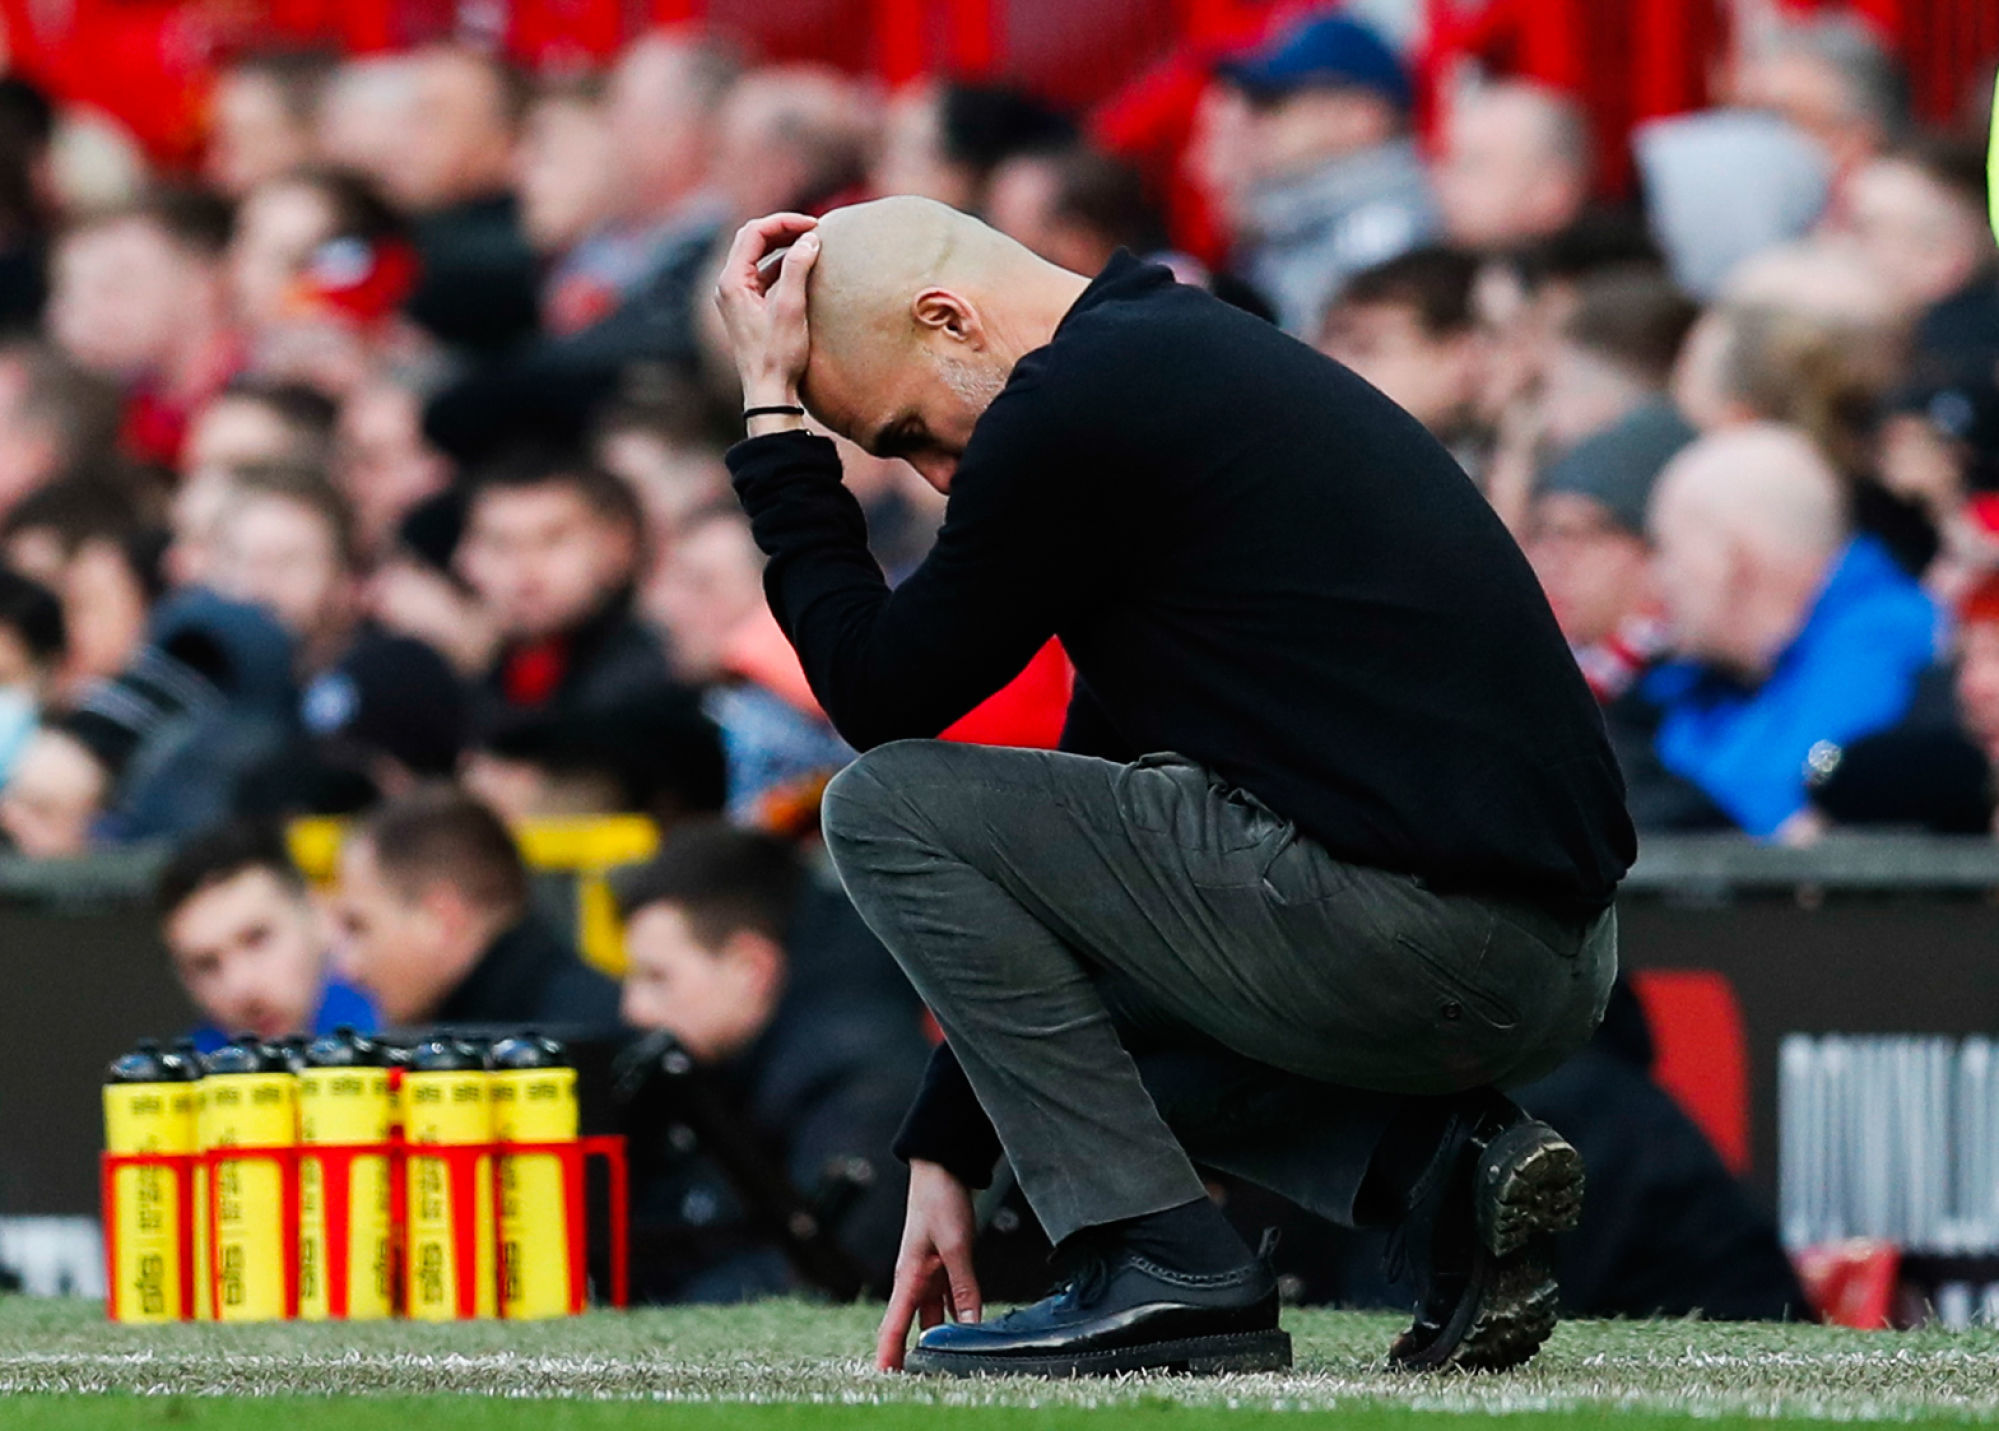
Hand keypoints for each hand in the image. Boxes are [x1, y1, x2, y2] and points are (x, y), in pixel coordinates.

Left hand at [714, 212, 820, 414]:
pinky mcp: (746, 308)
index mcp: (732, 281)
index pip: (754, 232)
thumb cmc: (778, 356)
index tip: (815, 226)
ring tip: (811, 243)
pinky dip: (781, 265)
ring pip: (756, 256)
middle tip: (814, 230)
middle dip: (782, 229)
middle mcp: (728, 285)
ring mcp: (735, 297)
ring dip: (782, 246)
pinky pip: (761, 274)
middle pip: (752, 239)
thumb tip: (810, 238)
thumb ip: (798, 269)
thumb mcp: (791, 309)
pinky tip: (802, 268)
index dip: (784, 222)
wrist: (769, 393)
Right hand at [875, 1160, 981, 1370]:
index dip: (888, 1354)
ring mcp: (928, 1274)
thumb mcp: (956, 1245)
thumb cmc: (939, 1200)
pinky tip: (968, 1329)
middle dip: (911, 1355)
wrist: (942, 1168)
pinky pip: (949, 1300)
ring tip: (947, 1363)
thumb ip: (964, 1286)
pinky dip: (957, 1316)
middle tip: (920, 1380)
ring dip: (938, 1337)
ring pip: (933, 1316)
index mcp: (907, 1277)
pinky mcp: (943, 1267)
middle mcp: (914, 1280)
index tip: (886, 1379)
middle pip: (910, 1327)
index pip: (893, 1326)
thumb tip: (970, 1324)